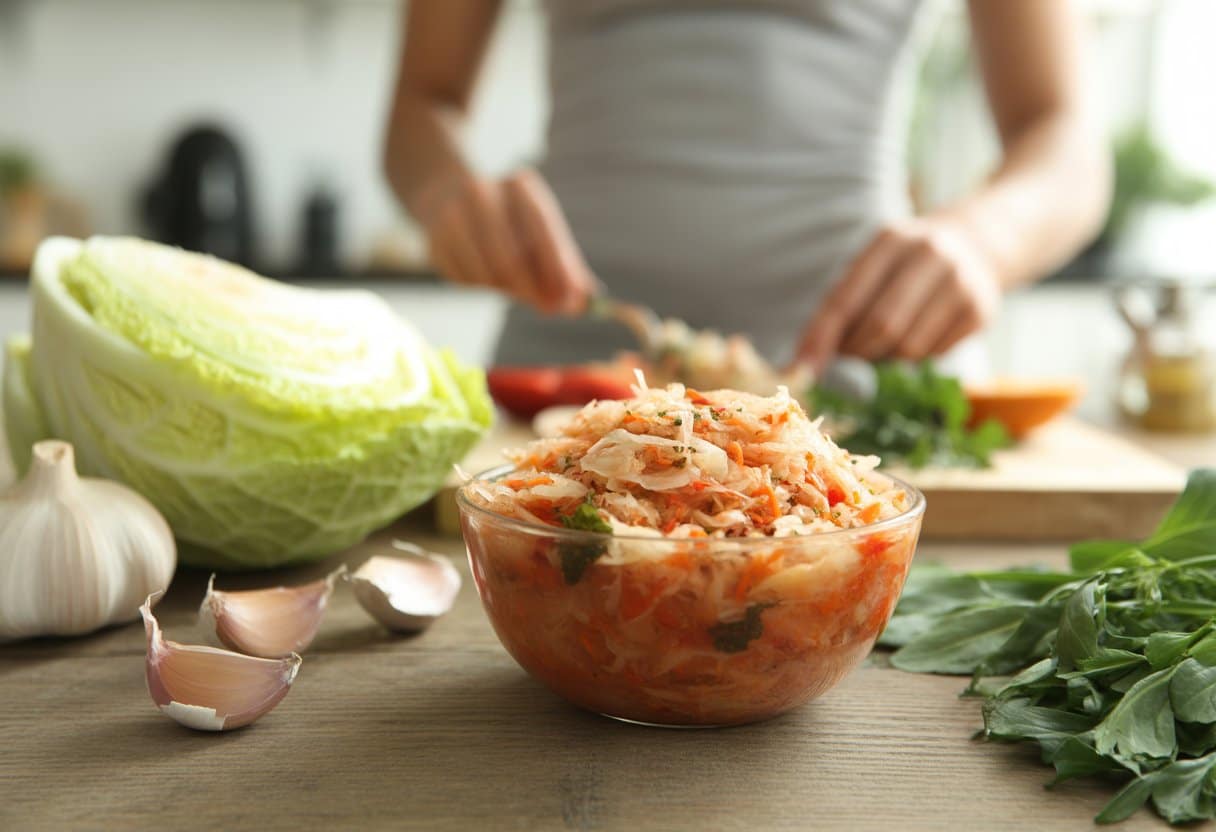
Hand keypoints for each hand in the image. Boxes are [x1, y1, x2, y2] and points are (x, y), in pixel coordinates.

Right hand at [417, 168, 595, 313]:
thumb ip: (565, 266)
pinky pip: (465, 281)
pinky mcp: (434, 241)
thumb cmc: (508, 220)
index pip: (543, 229)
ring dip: (507, 290)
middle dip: (533, 290)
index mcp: (518, 186)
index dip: (558, 267)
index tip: (572, 298)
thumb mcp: (541, 231)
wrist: (448, 196)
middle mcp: (481, 193)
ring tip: (517, 286)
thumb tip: (583, 301)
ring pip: (487, 274)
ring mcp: (452, 216)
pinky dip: (482, 287)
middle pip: (511, 257)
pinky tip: (487, 275)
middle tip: (549, 309)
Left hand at [793, 216, 1001, 371]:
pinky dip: (914, 360)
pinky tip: (913, 342)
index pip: (846, 298)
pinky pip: (934, 354)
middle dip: (856, 354)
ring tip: (878, 351)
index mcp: (890, 240)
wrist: (978, 244)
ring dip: (884, 361)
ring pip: (908, 347)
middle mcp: (929, 254)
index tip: (802, 369)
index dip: (821, 338)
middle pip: (881, 326)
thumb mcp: (873, 266)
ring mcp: (960, 282)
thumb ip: (841, 307)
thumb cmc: (905, 264)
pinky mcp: (981, 311)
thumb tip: (806, 363)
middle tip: (845, 363)